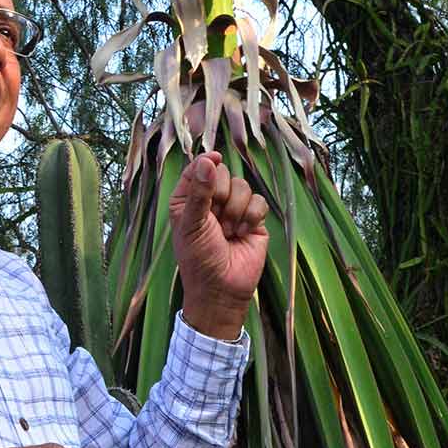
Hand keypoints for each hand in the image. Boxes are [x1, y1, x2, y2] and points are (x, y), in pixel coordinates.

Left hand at [169, 151, 269, 340]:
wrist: (222, 289)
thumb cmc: (199, 259)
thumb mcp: (192, 224)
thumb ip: (200, 192)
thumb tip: (208, 160)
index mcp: (187, 200)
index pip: (197, 169)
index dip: (206, 162)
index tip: (215, 159)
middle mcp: (210, 201)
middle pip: (223, 174)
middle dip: (222, 195)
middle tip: (216, 220)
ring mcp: (233, 209)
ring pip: (243, 186)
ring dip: (236, 210)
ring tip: (228, 232)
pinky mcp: (254, 220)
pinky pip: (259, 201)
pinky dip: (252, 217)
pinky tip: (243, 233)